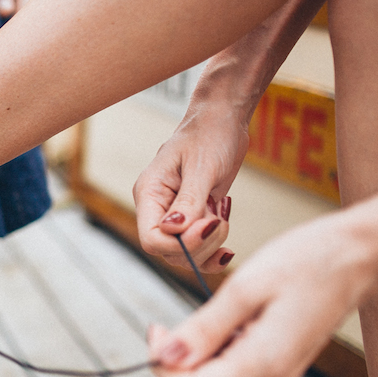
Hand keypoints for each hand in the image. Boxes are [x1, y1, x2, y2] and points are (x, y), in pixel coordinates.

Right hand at [133, 107, 246, 272]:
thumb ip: (188, 200)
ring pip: (185, 254)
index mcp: (149, 193)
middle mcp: (158, 209)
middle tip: (221, 221)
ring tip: (223, 219)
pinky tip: (227, 250)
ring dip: (210, 247)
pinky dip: (213, 253)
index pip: (151, 238)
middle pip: (169, 251)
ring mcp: (176, 215)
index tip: (209, 225)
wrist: (223, 122)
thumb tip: (173, 230)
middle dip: (199, 245)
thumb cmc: (209, 134)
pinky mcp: (194, 218)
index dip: (180, 243)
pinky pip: (199, 249)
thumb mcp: (201, 166)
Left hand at [148, 211, 376, 376]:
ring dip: (197, 358)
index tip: (155, 329)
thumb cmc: (305, 260)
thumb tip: (166, 356)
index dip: (164, 368)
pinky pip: (238, 369)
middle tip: (166, 324)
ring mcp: (281, 372)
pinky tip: (223, 318)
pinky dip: (218, 350)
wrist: (358, 253)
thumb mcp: (245, 288)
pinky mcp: (283, 359)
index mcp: (264, 364)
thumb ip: (204, 328)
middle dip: (177, 365)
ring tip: (199, 315)